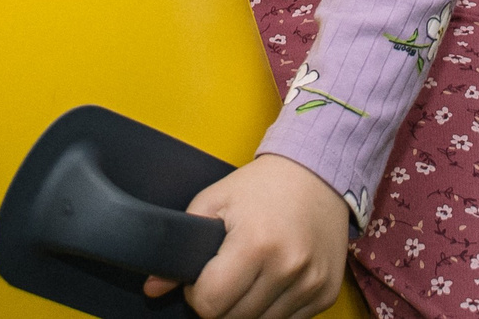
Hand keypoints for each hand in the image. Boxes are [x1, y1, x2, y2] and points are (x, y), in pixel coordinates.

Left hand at [142, 154, 349, 318]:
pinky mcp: (326, 294)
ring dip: (247, 308)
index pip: (211, 304)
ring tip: (250, 274)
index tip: (201, 279)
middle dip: (221, 302)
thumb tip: (152, 287)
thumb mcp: (215, 201)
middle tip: (225, 274)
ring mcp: (310, 283)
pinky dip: (274, 308)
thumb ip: (181, 244)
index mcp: (256, 243)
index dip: (197, 295)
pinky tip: (273, 279)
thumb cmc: (262, 186)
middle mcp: (288, 267)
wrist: (317, 174)